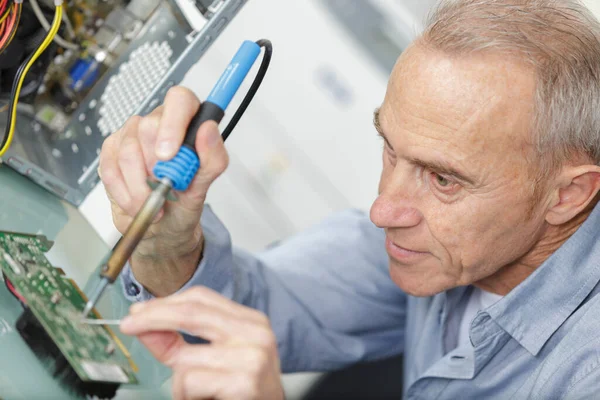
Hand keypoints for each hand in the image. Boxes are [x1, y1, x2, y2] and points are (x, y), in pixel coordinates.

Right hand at [98, 87, 228, 295]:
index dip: (173, 123)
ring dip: (142, 187)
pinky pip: (111, 170)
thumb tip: (209, 129)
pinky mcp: (111, 152)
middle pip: (148, 127)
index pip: (179, 100)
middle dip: (157, 167)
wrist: (163, 227)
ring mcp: (131, 135)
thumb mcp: (204, 185)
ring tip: (156, 202)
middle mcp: (157, 122)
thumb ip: (212, 158)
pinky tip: (138, 202)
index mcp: (186, 121)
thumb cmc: (185, 201)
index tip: (169, 154)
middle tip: (167, 187)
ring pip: (127, 151)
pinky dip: (126, 194)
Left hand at [120, 287, 283, 399]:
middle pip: (192, 312)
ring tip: (195, 393)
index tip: (140, 312)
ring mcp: (252, 357)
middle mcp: (256, 333)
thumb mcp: (217, 360)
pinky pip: (190, 382)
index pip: (202, 298)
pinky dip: (186, 396)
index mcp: (251, 321)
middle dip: (154, 318)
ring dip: (178, 381)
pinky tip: (205, 399)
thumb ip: (182, 344)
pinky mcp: (243, 382)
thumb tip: (145, 327)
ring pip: (185, 358)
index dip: (166, 303)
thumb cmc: (246, 391)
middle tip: (130, 325)